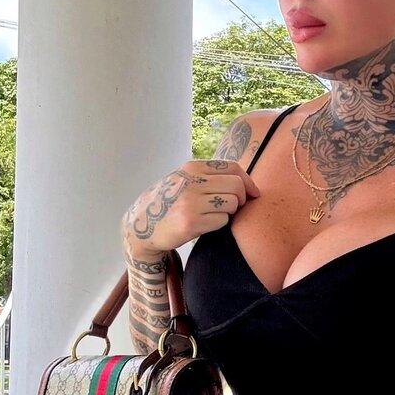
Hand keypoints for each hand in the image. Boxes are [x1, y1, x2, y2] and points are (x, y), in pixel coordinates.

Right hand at [122, 159, 260, 256]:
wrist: (141, 226)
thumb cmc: (169, 203)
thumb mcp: (184, 180)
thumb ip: (209, 176)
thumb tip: (244, 181)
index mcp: (192, 168)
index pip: (232, 167)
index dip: (248, 181)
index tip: (252, 193)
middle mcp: (191, 181)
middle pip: (237, 185)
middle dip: (242, 198)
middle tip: (234, 208)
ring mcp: (191, 202)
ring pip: (232, 203)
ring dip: (230, 212)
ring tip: (214, 215)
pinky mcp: (191, 222)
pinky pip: (222, 220)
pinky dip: (219, 224)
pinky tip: (205, 225)